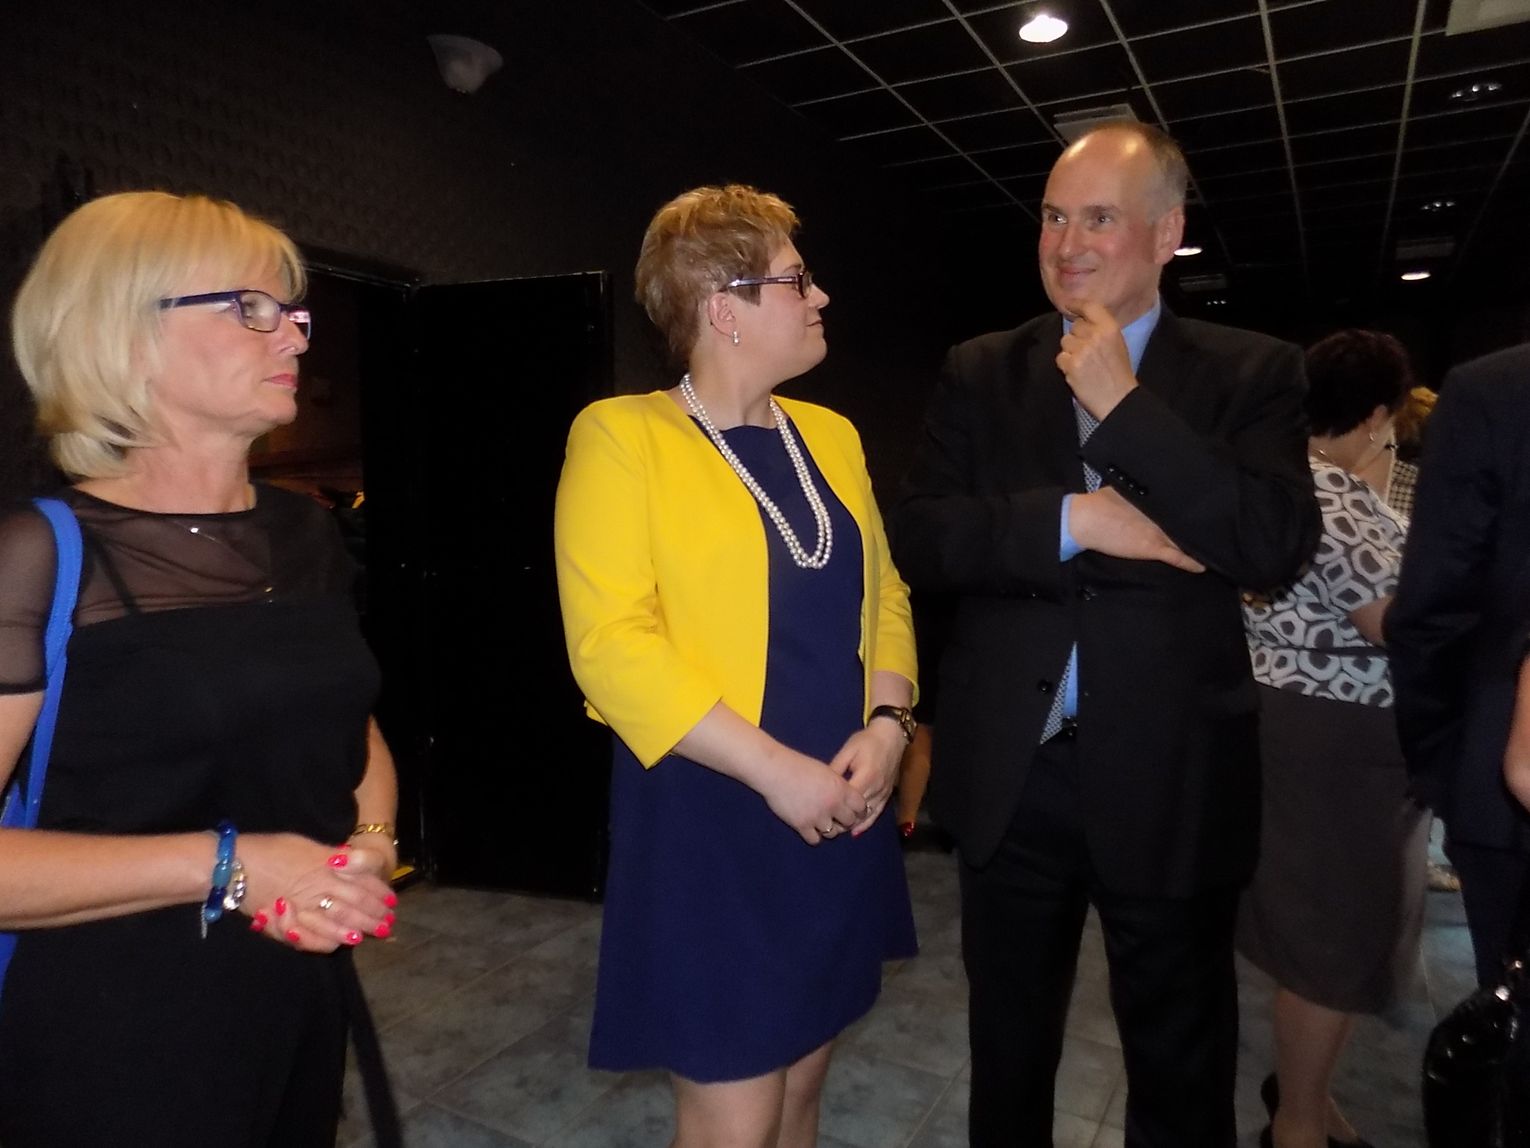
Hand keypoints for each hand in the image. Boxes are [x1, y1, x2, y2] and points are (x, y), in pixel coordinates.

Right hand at [236, 834, 394, 952]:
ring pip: (340, 920)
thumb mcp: (307, 846)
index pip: (362, 880)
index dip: (379, 892)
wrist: (236, 865)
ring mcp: (304, 905)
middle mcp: (319, 886)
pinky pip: (315, 936)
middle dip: (375, 913)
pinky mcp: (288, 921)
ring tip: (374, 933)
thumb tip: (352, 860)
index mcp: (326, 865)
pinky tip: (343, 942)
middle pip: (355, 902)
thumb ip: (332, 856)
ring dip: (360, 927)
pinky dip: (331, 940)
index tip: (392, 900)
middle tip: (389, 923)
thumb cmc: (271, 849)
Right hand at [760, 751, 868, 844]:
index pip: (861, 807)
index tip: (853, 811)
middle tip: (838, 819)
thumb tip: (846, 799)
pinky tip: (809, 827)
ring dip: (829, 829)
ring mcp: (817, 816)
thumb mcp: (826, 771)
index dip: (858, 810)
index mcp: (840, 789)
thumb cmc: (798, 766)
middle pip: (849, 822)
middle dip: (845, 821)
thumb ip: (838, 786)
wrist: (775, 771)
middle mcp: (832, 804)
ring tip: (821, 821)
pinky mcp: (802, 825)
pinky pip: (815, 839)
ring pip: (833, 833)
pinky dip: (813, 835)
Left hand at [829, 722, 904, 835]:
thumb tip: (821, 785)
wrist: (891, 736)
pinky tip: (855, 831)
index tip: (820, 813)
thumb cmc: (867, 741)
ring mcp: (883, 793)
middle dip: (842, 820)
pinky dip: (866, 823)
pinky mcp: (887, 795)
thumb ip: (836, 769)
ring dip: (853, 824)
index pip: (849, 799)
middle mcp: (877, 788)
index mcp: (866, 776)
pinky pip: (877, 813)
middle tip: (824, 826)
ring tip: (836, 830)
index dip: (835, 808)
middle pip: (858, 811)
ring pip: (867, 815)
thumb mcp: (848, 750)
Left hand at [1057, 299, 1136, 419]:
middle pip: (1074, 327)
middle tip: (1087, 352)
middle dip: (1077, 337)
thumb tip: (1081, 320)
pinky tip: (1078, 373)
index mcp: (1110, 328)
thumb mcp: (1117, 344)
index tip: (1069, 304)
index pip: (1090, 307)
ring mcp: (1082, 350)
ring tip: (1084, 364)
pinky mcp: (1072, 365)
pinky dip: (1066, 365)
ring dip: (1070, 351)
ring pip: (1065, 342)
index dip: (1077, 304)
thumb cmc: (1119, 373)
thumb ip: (1101, 330)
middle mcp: (1096, 336)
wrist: (1118, 399)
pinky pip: (1060, 358)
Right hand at [1069, 487, 1204, 572]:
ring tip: (1214, 547)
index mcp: (1154, 500)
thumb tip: (1145, 487)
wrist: (1087, 519)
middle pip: (1186, 523)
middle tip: (1216, 530)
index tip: (1206, 511)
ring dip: (1198, 544)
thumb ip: (1138, 490)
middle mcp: (1161, 515)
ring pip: (1185, 540)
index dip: (1193, 510)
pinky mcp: (1152, 548)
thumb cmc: (1099, 503)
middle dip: (1200, 527)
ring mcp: (1159, 532)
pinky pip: (1177, 558)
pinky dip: (1191, 563)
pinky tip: (1203, 566)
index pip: (1180, 506)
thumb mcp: (1122, 488)